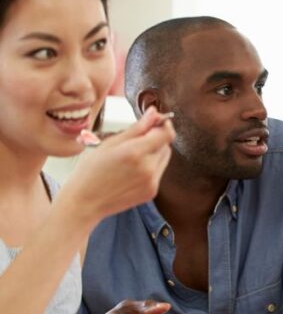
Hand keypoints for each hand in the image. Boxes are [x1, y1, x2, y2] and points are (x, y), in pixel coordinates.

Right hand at [58, 107, 174, 227]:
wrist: (85, 201)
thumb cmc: (91, 170)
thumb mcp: (110, 143)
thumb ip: (137, 128)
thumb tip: (154, 113)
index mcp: (136, 152)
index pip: (167, 134)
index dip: (163, 125)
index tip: (156, 122)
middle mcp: (148, 168)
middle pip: (166, 145)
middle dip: (156, 139)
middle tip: (136, 141)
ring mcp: (152, 182)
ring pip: (164, 158)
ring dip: (155, 153)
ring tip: (132, 157)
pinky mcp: (152, 192)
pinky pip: (159, 173)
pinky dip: (151, 167)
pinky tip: (132, 170)